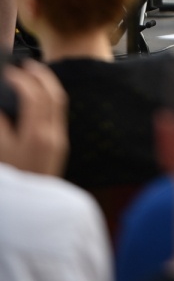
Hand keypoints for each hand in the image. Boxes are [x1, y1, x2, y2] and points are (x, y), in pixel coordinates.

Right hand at [0, 60, 68, 175]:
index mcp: (34, 137)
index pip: (32, 97)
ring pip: (59, 102)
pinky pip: (59, 113)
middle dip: (38, 75)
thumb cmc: (12, 182)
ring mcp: (58, 140)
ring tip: (32, 73)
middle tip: (23, 64)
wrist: (30, 216)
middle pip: (51, 95)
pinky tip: (39, 94)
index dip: (20, 81)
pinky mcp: (60, 146)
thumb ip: (1, 125)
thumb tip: (2, 104)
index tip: (9, 72)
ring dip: (46, 83)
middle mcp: (50, 136)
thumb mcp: (0, 152)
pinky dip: (50, 97)